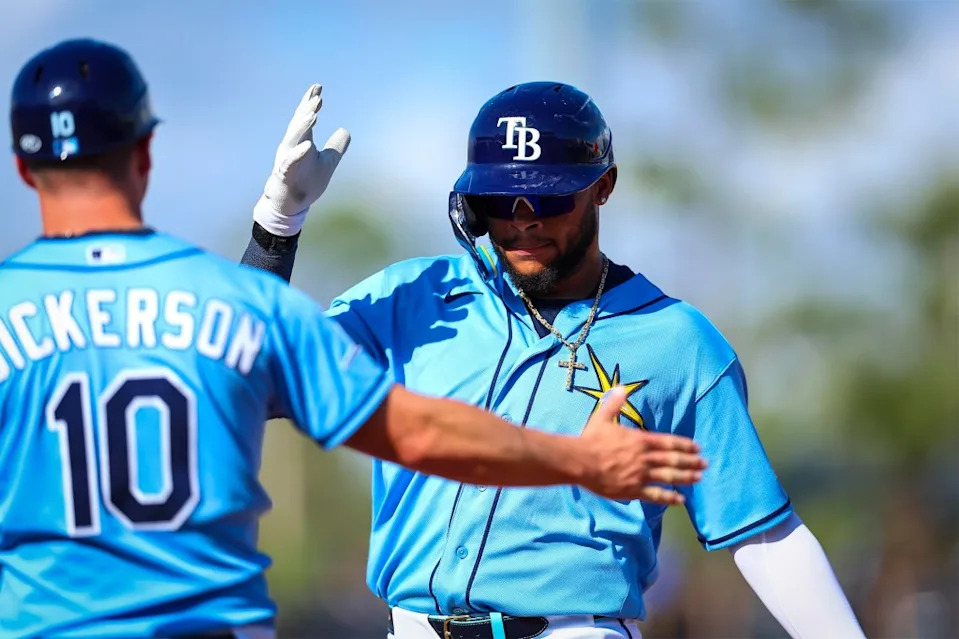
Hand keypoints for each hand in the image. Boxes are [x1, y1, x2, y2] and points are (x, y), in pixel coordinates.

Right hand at [253, 84, 350, 236]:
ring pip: (294, 138)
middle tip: (317, 96)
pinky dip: (298, 153)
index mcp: (301, 141)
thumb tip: (345, 130)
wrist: (290, 206)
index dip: (311, 102)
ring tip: (314, 114)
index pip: (306, 118)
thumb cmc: (306, 182)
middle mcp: (292, 147)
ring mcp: (287, 160)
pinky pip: (290, 162)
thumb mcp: (327, 163)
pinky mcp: (285, 174)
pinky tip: (308, 146)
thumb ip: (336, 147)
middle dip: (307, 109)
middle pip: (299, 124)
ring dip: (303, 126)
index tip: (318, 87)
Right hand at [579, 387, 706, 502]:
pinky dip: (669, 497)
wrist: (580, 461)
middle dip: (691, 461)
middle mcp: (644, 458)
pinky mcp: (633, 490)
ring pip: (669, 477)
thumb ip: (614, 403)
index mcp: (640, 440)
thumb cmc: (591, 439)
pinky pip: (656, 495)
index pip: (668, 442)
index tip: (697, 447)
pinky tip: (681, 499)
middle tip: (705, 464)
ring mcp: (640, 475)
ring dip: (686, 478)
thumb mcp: (602, 417)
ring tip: (698, 478)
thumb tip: (622, 387)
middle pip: (673, 460)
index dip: (685, 445)